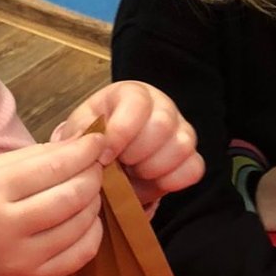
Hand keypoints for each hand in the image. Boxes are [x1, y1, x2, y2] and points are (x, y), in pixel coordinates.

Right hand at [0, 133, 107, 275]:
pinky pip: (80, 255)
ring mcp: (22, 258)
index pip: (50, 168)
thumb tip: (77, 144)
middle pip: (70, 197)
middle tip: (96, 165)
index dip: (82, 152)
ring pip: (80, 225)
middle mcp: (5, 228)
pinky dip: (93, 232)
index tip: (97, 140)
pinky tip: (87, 219)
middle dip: (92, 176)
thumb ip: (31, 157)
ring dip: (94, 201)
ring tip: (89, 189)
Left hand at [52, 80, 202, 200]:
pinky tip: (151, 182)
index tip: (104, 157)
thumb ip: (83, 134)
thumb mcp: (82, 130)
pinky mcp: (191, 156)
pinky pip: (194, 169)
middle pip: (162, 125)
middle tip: (120, 165)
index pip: (137, 104)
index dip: (121, 133)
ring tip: (133, 173)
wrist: (109, 157)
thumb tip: (93, 146)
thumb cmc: (97, 139)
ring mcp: (181, 130)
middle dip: (136, 154)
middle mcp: (162, 106)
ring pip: (181, 147)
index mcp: (133, 94)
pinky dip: (172, 181)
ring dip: (152, 169)